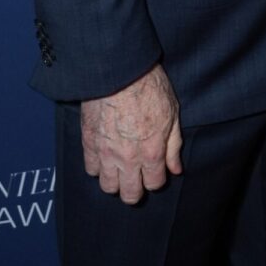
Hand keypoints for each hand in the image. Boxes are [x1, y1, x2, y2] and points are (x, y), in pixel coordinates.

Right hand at [80, 64, 182, 202]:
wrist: (119, 71)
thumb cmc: (149, 87)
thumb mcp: (172, 112)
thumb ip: (173, 145)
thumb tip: (175, 169)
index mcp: (152, 153)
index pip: (154, 184)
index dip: (156, 179)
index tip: (155, 169)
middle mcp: (128, 160)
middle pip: (130, 194)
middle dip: (136, 189)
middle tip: (137, 178)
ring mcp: (106, 154)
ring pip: (108, 187)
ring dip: (115, 181)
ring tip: (119, 169)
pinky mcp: (89, 143)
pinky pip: (90, 169)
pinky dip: (97, 167)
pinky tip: (104, 157)